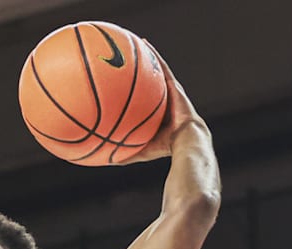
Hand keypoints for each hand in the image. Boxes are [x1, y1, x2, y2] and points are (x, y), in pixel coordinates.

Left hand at [113, 40, 208, 165]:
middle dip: (140, 73)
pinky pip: (162, 67)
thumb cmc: (166, 148)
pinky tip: (143, 43)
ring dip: (147, 58)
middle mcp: (164, 101)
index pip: (145, 102)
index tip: (122, 88)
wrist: (186, 140)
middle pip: (150, 83)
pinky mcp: (174, 86)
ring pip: (156, 71)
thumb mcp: (140, 151)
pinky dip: (153, 55)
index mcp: (157, 115)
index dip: (135, 94)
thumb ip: (125, 153)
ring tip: (135, 45)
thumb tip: (105, 161)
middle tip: (124, 63)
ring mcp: (170, 92)